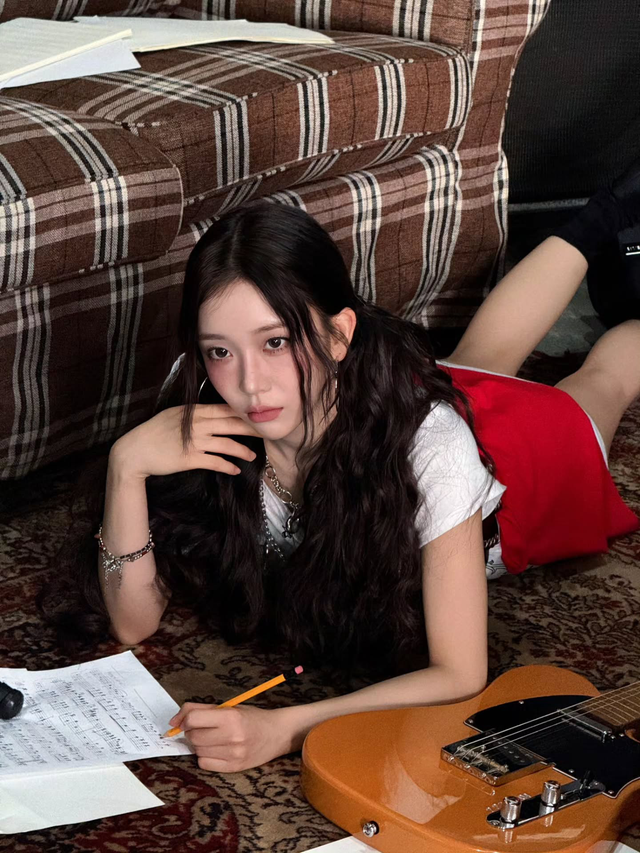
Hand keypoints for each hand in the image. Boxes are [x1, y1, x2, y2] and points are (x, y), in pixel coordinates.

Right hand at [110, 404, 261, 479]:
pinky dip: (227, 466)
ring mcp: (194, 441)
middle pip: (230, 424)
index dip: (242, 413)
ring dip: (242, 450)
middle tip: (265, 432)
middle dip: (250, 428)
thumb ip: (193, 414)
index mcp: (193, 411)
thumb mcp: (173, 416)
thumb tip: (212, 415)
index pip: (224, 409)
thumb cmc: (153, 433)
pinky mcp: (190, 458)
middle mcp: (196, 424)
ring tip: (252, 456)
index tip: (257, 416)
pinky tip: (235, 470)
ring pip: (227, 444)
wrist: (134, 451)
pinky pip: (215, 462)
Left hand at [168, 703, 294, 771]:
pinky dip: (205, 757)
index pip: (193, 719)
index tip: (183, 721)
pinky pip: (204, 764)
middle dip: (192, 731)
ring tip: (212, 738)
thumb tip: (174, 721)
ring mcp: (233, 754)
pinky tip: (215, 750)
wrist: (277, 733)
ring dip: (199, 744)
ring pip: (197, 751)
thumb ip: (201, 709)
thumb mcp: (229, 707)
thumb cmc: (251, 717)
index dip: (184, 719)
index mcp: (230, 716)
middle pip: (193, 736)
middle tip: (203, 728)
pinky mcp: (233, 768)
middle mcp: (232, 736)